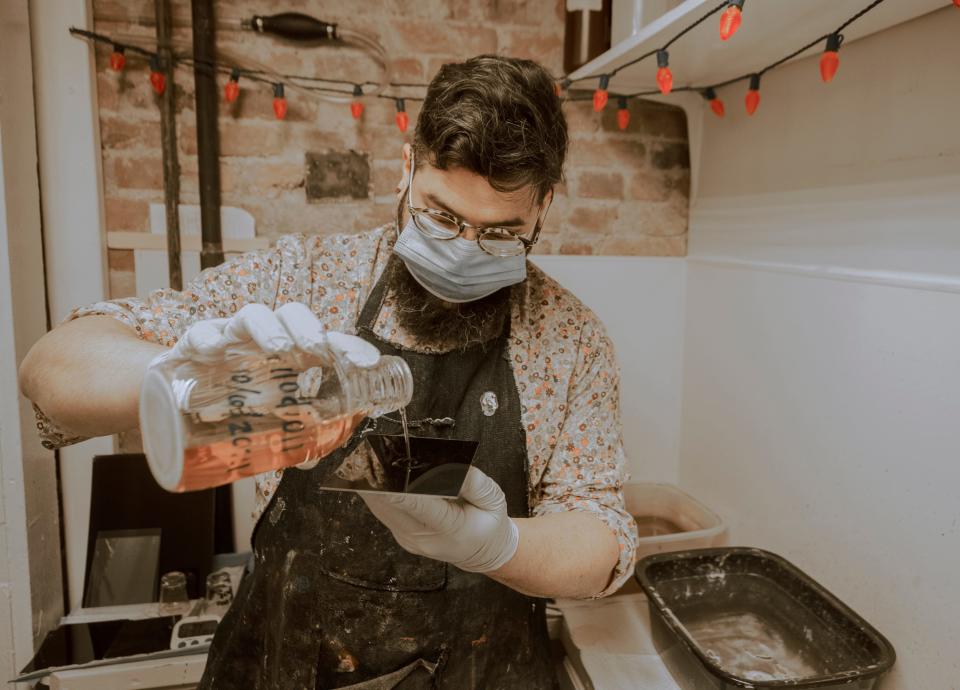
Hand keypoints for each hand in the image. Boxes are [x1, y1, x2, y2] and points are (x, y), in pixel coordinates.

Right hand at [151, 303, 379, 469]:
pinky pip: (201, 331)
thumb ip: (291, 438)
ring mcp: (231, 337)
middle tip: (316, 350)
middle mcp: (266, 339)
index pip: (328, 342)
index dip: (350, 347)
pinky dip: (208, 337)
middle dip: (308, 328)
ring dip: (268, 328)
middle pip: (293, 315)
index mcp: (292, 354)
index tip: (368, 362)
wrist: (180, 397)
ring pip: (252, 315)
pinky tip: (213, 352)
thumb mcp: (267, 421)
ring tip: (278, 349)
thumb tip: (311, 461)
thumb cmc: (234, 401)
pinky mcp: (194, 342)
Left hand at [361, 466, 518, 572]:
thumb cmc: (488, 523)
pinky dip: (379, 493)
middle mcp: (425, 539)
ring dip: (374, 486)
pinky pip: (385, 513)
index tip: (383, 471)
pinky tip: (376, 475)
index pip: (421, 507)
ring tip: (366, 460)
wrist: (482, 553)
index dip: (400, 489)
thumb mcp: (493, 499)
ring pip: (382, 511)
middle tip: (368, 455)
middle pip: (392, 508)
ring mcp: (409, 540)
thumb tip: (448, 465)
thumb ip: (472, 482)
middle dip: (379, 482)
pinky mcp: (401, 537)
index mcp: (452, 531)